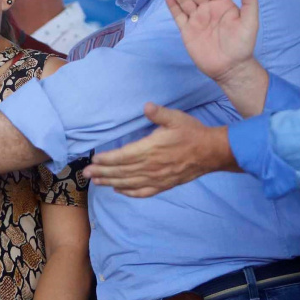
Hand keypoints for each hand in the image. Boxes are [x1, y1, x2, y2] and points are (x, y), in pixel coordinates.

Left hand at [84, 103, 235, 196]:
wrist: (213, 152)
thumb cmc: (192, 133)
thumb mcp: (176, 118)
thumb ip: (159, 113)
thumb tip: (146, 106)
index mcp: (151, 149)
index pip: (123, 156)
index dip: (106, 159)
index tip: (94, 159)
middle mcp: (151, 166)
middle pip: (121, 171)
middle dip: (102, 172)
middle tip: (86, 173)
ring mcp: (158, 178)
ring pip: (129, 183)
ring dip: (111, 182)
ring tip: (96, 182)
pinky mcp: (164, 185)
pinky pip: (143, 192)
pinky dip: (129, 192)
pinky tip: (119, 190)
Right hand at [164, 0, 259, 83]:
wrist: (230, 67)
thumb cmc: (242, 45)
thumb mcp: (250, 22)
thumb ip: (249, 2)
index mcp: (223, 5)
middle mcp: (208, 10)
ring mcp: (196, 20)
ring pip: (184, 0)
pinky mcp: (187, 31)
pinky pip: (178, 15)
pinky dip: (172, 5)